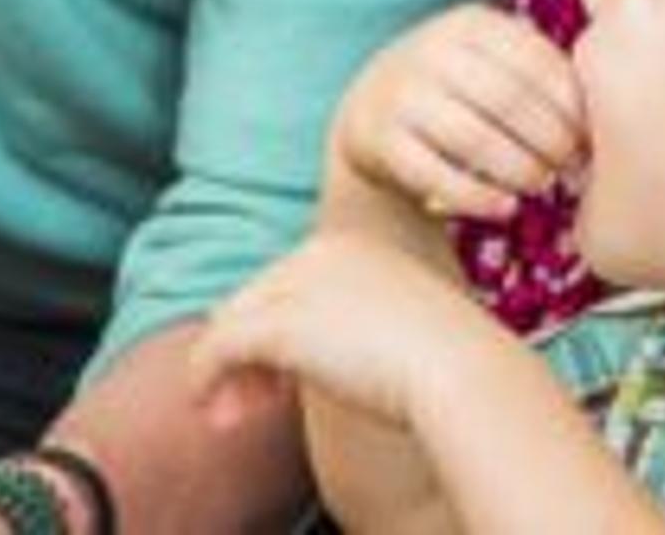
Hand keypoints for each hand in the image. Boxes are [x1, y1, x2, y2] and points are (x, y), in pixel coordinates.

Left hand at [193, 232, 493, 428]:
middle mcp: (318, 254)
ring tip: (229, 416)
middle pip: (253, 301)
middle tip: (251, 404)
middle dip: (243, 354)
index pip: (285, 286)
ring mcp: (297, 285)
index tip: (282, 384)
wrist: (459, 369)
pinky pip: (217, 349)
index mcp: (351, 248)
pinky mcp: (278, 323)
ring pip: (230, 323)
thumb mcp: (401, 332)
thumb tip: (331, 360)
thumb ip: (357, 333)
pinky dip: (205, 381)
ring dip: (221, 373)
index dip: (273, 336)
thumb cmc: (449, 363)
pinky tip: (217, 413)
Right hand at [331, 4, 584, 220]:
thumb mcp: (494, 60)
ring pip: (473, 138)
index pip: (536, 62)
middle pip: (508, 100)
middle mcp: (431, 50)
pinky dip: (477, 197)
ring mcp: (401, 94)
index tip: (592, 140)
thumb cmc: (462, 89)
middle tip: (573, 170)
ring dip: (519, 169)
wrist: (371, 109)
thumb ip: (542, 74)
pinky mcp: (377, 139)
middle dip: (551, 142)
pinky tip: (506, 207)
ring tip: (542, 185)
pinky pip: (433, 175)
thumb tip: (610, 120)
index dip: (572, 107)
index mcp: (471, 23)